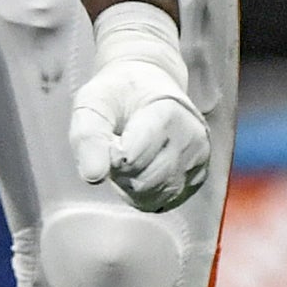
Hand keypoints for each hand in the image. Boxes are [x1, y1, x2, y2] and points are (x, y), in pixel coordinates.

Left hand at [69, 3, 208, 213]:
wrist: (148, 84)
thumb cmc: (117, 93)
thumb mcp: (93, 101)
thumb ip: (87, 136)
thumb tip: (92, 177)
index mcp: (168, 113)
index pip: (132, 157)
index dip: (110, 155)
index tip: (107, 139)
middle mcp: (192, 140)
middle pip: (143, 181)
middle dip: (118, 172)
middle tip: (113, 146)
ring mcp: (199, 161)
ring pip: (154, 196)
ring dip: (129, 184)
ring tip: (126, 155)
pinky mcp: (197, 178)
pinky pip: (164, 202)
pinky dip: (143, 193)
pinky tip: (138, 169)